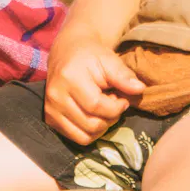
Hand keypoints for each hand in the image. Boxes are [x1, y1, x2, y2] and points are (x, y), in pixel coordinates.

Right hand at [43, 32, 145, 146]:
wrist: (67, 53)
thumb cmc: (91, 56)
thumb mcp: (109, 60)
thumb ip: (124, 76)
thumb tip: (140, 89)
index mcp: (69, 78)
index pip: (96, 106)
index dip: (116, 108)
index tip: (123, 100)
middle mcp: (56, 96)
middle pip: (91, 124)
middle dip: (110, 118)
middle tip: (114, 104)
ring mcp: (50, 109)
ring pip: (84, 136)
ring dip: (101, 127)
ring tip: (104, 110)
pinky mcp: (50, 119)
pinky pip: (75, 137)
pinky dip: (90, 132)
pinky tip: (94, 116)